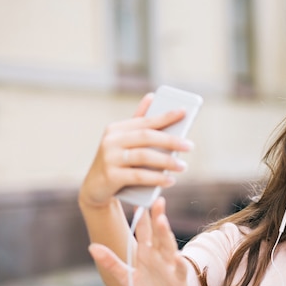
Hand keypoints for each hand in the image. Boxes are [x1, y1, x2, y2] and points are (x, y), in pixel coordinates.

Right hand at [79, 93, 193, 208]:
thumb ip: (139, 123)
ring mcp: (110, 158)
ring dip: (166, 161)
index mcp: (117, 129)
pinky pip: (138, 176)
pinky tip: (170, 181)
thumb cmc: (117, 162)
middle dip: (171, 140)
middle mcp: (111, 140)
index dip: (165, 116)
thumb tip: (152, 97)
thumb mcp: (125, 142)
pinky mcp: (111, 176)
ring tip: (183, 166)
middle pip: (146, 136)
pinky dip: (156, 178)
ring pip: (143, 156)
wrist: (95, 189)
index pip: (145, 121)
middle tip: (190, 146)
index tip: (184, 111)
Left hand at [88, 197, 193, 285]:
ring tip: (162, 221)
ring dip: (165, 234)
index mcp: (147, 254)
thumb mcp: (127, 278)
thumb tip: (92, 246)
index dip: (141, 218)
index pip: (144, 232)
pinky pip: (179, 270)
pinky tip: (176, 256)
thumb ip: (111, 262)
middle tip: (157, 200)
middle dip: (157, 217)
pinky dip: (178, 263)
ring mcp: (170, 266)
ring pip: (168, 247)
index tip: (138, 202)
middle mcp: (160, 256)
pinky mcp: (179, 279)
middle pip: (158, 234)